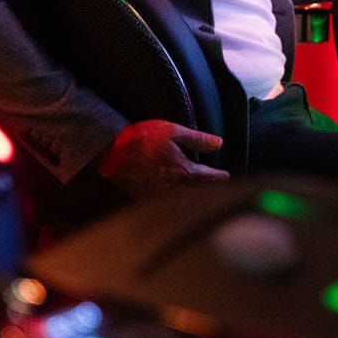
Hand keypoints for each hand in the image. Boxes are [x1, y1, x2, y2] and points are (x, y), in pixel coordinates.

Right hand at [96, 120, 229, 196]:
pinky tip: (176, 198)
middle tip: (218, 187)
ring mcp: (157, 197)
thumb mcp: (173, 132)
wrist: (110, 151)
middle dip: (209, 190)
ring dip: (193, 198)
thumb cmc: (142, 138)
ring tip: (200, 193)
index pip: (209, 178)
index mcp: (183, 173)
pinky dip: (174, 202)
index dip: (220, 177)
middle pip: (197, 194)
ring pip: (182, 201)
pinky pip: (164, 204)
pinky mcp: (142, 199)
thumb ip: (198, 139)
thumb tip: (219, 143)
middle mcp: (172, 189)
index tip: (227, 176)